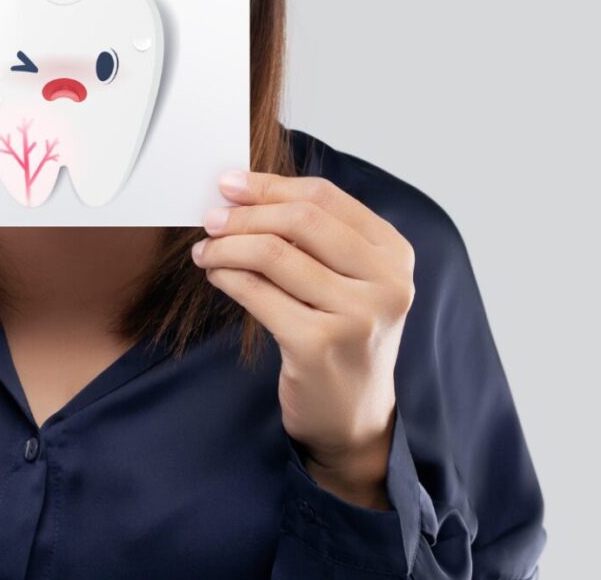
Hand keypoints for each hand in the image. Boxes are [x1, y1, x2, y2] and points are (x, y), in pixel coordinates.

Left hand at [191, 169, 414, 506]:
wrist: (353, 416)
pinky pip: (257, 293)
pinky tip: (215, 275)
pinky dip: (227, 277)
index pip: (325, 197)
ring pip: (273, 254)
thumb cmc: (342, 336)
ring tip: (206, 250)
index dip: (271, 185)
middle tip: (210, 217)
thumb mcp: (349, 281)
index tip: (230, 184)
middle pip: (300, 220)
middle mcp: (385, 282)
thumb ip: (315, 237)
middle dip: (245, 213)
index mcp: (394, 254)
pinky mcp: (319, 345)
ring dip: (227, 246)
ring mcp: (356, 316)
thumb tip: (245, 192)